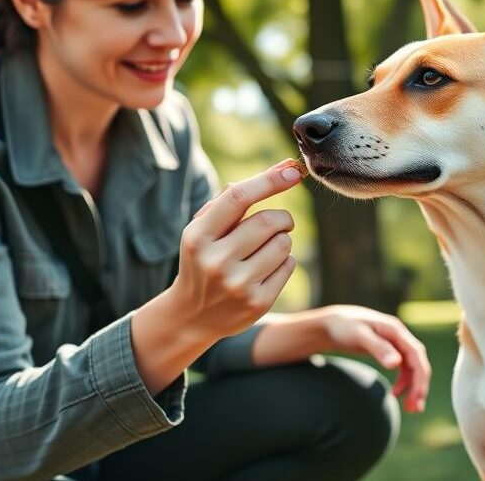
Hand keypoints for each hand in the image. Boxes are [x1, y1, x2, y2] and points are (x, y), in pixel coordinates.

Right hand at [169, 159, 302, 341]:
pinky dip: (284, 260)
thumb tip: (280, 170)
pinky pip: (289, 265)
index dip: (269, 180)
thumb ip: (232, 199)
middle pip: (268, 221)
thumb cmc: (203, 258)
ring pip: (283, 244)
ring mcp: (237, 285)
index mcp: (198, 237)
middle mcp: (216, 261)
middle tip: (280, 222)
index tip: (293, 169)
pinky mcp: (257, 303)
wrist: (191, 314)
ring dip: (283, 239)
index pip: (238, 198)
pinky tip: (266, 268)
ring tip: (266, 248)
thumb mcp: (203, 230)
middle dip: (282, 217)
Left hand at [321, 305, 431, 412]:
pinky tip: (396, 393)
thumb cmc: (343, 327)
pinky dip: (404, 382)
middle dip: (419, 385)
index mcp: (395, 330)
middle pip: (418, 362)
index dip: (419, 377)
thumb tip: (396, 363)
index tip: (416, 397)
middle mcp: (399, 336)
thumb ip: (378, 348)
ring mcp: (395, 343)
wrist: (332, 323)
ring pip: (412, 367)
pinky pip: (404, 368)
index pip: (416, 354)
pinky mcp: (390, 350)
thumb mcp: (359, 336)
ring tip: (409, 407)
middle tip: (414, 409)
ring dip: (413, 386)